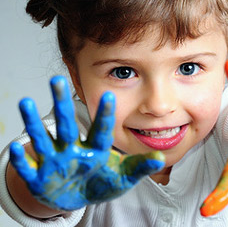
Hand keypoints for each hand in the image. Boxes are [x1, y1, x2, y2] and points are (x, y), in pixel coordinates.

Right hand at [10, 76, 164, 210]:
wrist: (78, 197)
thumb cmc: (102, 182)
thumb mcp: (123, 177)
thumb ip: (139, 168)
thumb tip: (161, 159)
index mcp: (96, 150)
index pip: (101, 130)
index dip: (105, 115)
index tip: (110, 96)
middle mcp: (73, 150)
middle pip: (67, 126)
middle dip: (61, 105)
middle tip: (56, 80)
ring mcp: (55, 162)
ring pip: (44, 141)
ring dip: (34, 124)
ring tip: (25, 103)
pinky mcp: (40, 178)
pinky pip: (29, 169)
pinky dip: (22, 161)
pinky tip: (17, 149)